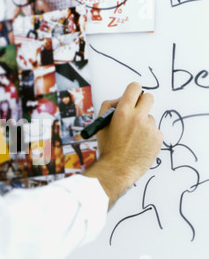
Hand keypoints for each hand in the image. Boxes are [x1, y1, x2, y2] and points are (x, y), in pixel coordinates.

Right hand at [84, 82, 163, 207]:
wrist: (117, 170)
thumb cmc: (108, 148)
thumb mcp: (101, 125)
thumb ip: (109, 107)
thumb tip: (120, 99)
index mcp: (123, 112)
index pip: (134, 88)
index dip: (133, 91)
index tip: (132, 96)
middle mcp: (139, 118)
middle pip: (148, 97)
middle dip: (142, 102)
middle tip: (136, 111)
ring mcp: (150, 128)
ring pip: (149, 118)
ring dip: (143, 124)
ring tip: (132, 138)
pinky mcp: (158, 138)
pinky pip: (154, 131)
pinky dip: (147, 136)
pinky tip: (138, 145)